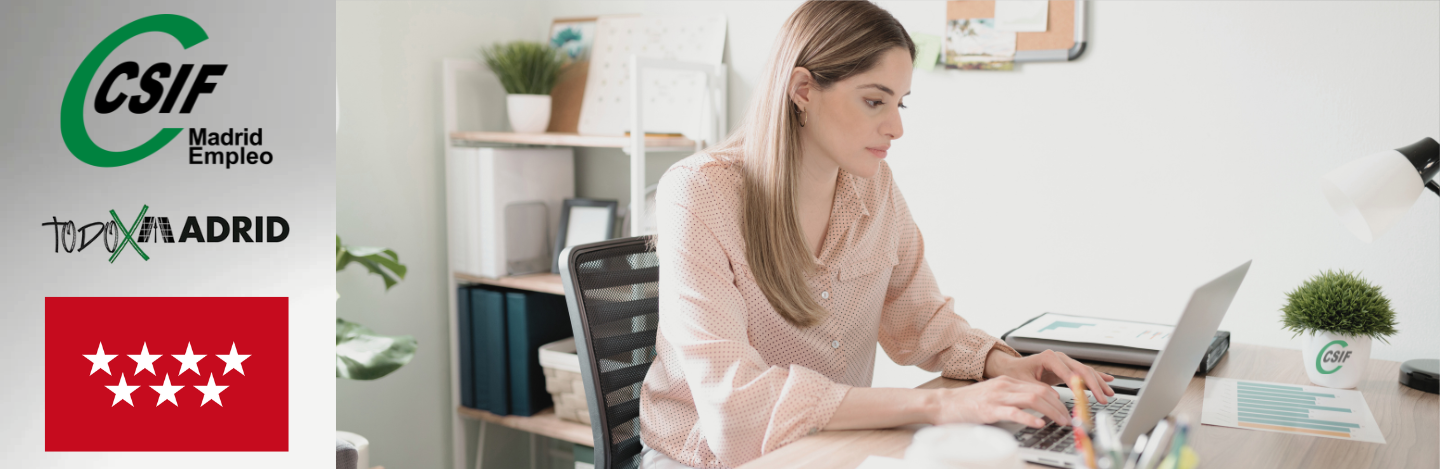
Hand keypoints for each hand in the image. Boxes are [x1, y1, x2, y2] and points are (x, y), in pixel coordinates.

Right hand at [928, 375, 1070, 427]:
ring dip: (1051, 411)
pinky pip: (1014, 412)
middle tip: (1069, 418)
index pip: (1040, 387)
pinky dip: (1029, 418)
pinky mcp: (989, 409)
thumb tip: (1037, 408)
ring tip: (1061, 421)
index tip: (1067, 409)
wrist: (943, 404)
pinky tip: (1039, 424)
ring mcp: (997, 397)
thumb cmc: (968, 403)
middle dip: (1060, 406)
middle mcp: (1005, 386)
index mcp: (1007, 382)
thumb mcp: (994, 395)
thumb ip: (1013, 397)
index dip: (1058, 399)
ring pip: (1033, 399)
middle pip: (1041, 392)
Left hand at [985, 348, 1115, 403]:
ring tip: (1109, 394)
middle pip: (1082, 371)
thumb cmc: (1016, 373)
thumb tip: (1054, 397)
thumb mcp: (1025, 382)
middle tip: (1104, 398)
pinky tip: (1108, 379)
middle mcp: (1059, 357)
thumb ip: (1039, 388)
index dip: (1080, 385)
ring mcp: (1064, 362)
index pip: (1069, 372)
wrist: (1011, 367)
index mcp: (1048, 357)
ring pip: (1086, 372)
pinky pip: (1084, 373)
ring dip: (1098, 383)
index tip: (1088, 396)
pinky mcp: (1066, 368)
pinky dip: (1096, 376)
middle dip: (1095, 385)